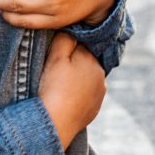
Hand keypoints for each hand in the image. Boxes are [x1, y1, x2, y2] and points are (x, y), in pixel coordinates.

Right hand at [38, 32, 106, 149]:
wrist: (55, 123)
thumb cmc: (53, 88)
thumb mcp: (56, 57)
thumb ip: (65, 39)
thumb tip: (71, 30)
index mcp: (92, 59)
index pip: (79, 46)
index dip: (65, 51)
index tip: (54, 59)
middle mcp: (101, 75)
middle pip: (84, 63)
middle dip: (73, 65)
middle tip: (55, 74)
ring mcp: (100, 93)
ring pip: (86, 80)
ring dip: (76, 81)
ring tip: (59, 88)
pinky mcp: (95, 109)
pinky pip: (86, 96)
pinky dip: (77, 96)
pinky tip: (65, 100)